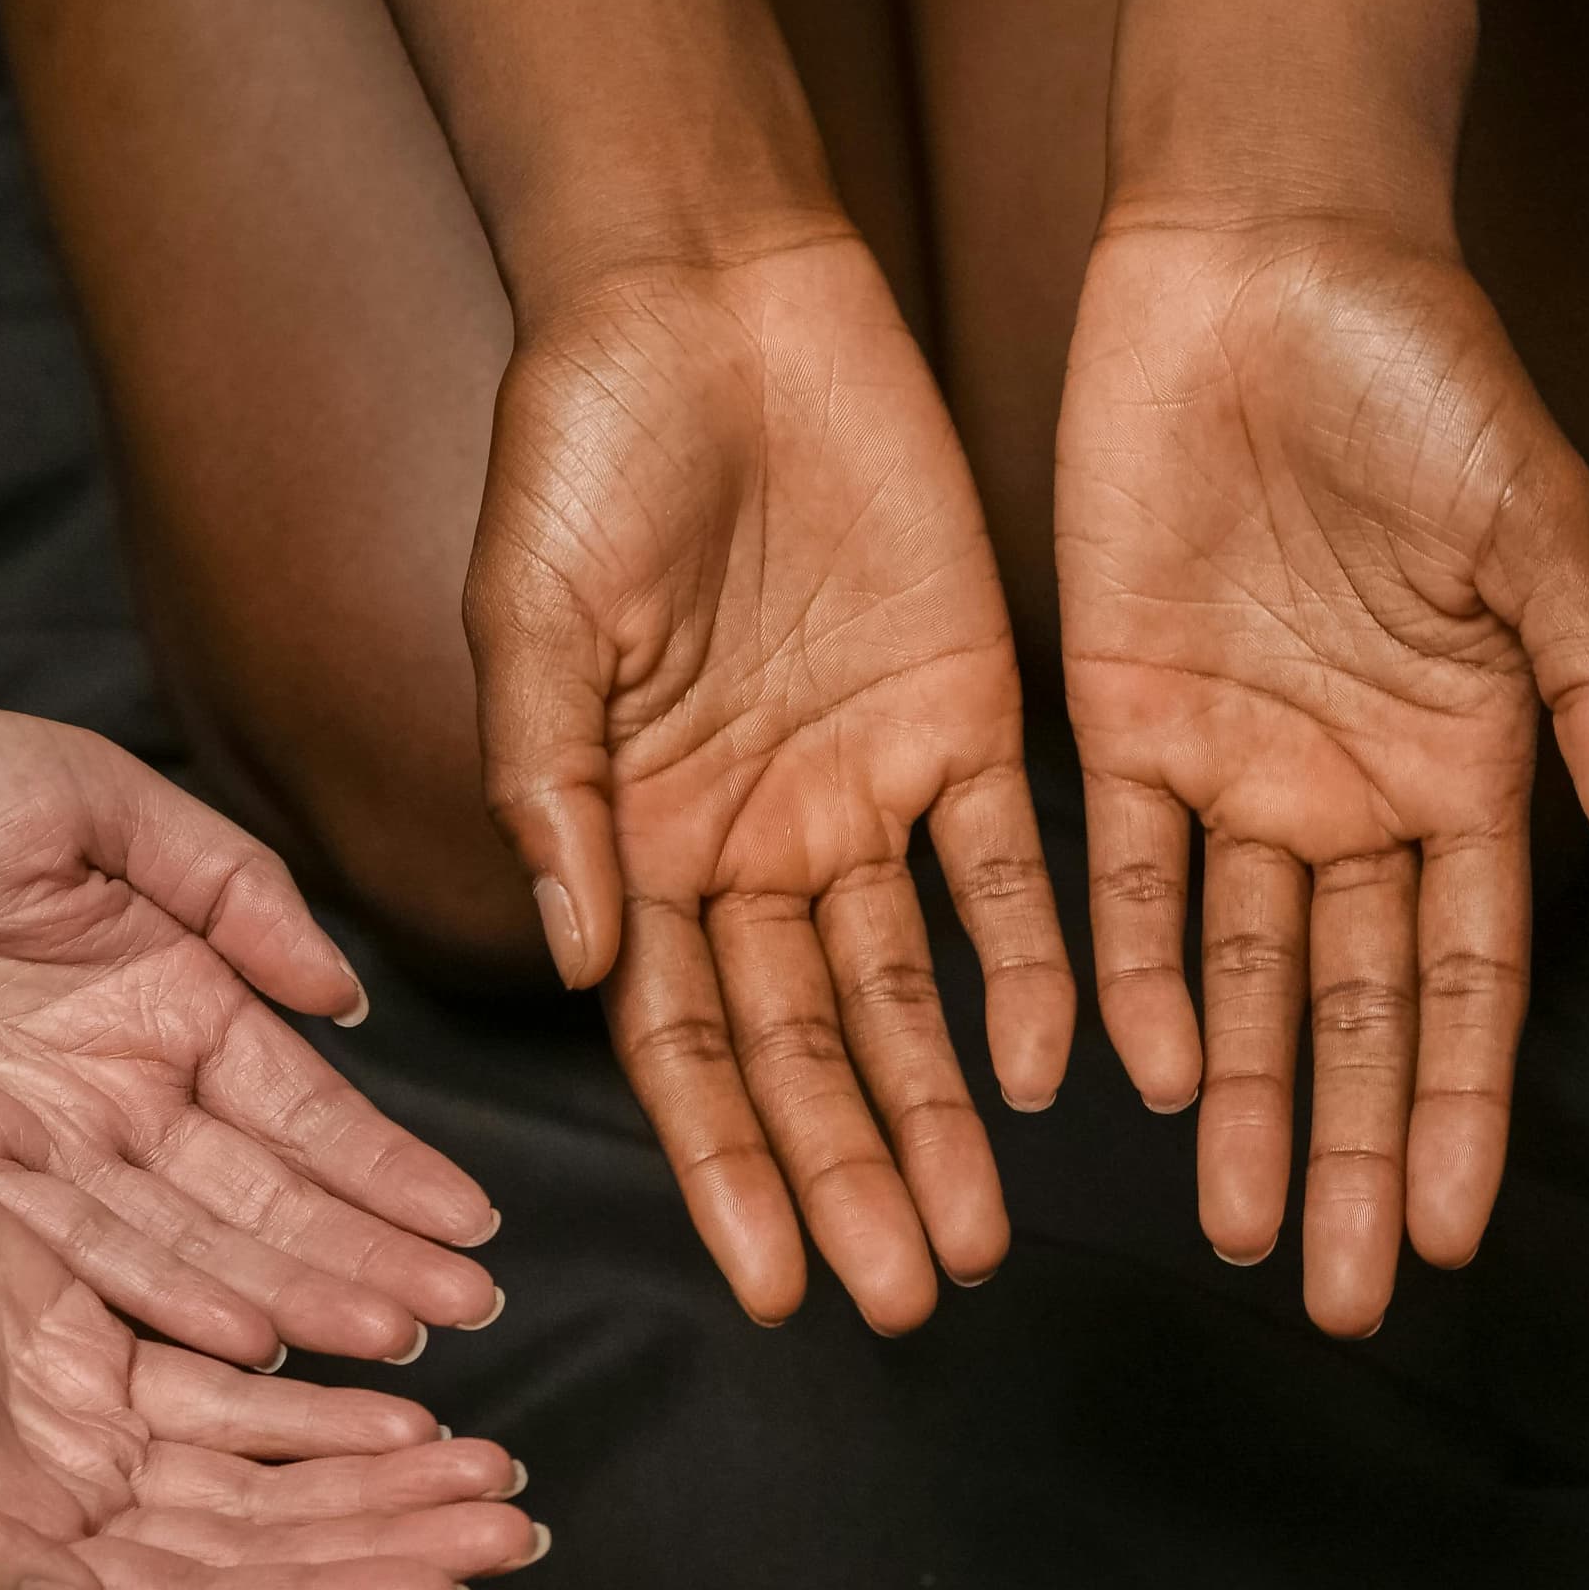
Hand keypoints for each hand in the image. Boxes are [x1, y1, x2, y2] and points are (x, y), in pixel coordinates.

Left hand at [0, 706, 502, 1368]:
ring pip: (197, 1241)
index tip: (471, 1227)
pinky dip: (170, 1299)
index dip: (389, 1167)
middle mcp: (122, 1092)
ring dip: (298, 1294)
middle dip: (372, 1255)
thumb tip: (341, 996)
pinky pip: (83, 1255)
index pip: (304, 1106)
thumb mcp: (96, 798)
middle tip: (466, 1314)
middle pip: (270, 1195)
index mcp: (171, 997)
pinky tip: (253, 1338)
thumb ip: (232, 886)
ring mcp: (47, 1147)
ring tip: (394, 1344)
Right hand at [0, 1059, 538, 1589]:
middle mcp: (44, 1505)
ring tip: (488, 1478)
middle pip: (251, 1553)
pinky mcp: (86, 1349)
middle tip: (509, 1530)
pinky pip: (233, 1403)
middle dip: (382, 1546)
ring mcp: (71, 1429)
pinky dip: (322, 1413)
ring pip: (258, 1482)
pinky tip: (406, 1413)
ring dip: (375, 1486)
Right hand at [466, 234, 1070, 1331]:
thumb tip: (578, 956)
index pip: (682, 1042)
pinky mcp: (962, 715)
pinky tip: (1058, 1073)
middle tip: (906, 1295)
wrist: (707, 293)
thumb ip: (554, 786)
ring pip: (907, 993)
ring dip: (940, 1114)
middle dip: (846, 1175)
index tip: (770, 1288)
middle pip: (803, 1047)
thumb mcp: (530, 616)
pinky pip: (1007, 869)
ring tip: (979, 1240)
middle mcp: (751, 840)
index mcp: (635, 836)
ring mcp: (859, 787)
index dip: (726, 1167)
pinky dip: (1030, 970)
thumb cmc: (581, 444)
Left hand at [1056, 214, 1588, 1332]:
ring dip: (1234, 1103)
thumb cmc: (1428, 369)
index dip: (1456, 1103)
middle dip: (1346, 1153)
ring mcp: (1236, 761)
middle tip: (1337, 1300)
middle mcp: (1353, 790)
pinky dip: (1117, 971)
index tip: (1452, 1233)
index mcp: (1467, 760)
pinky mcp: (1118, 713)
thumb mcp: (1537, 523)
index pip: (1466, 972)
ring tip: (1231, 1233)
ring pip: (1232, 973)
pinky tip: (1125, 1077)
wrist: (1265, 249)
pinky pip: (1113, 872)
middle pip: (1348, 1008)